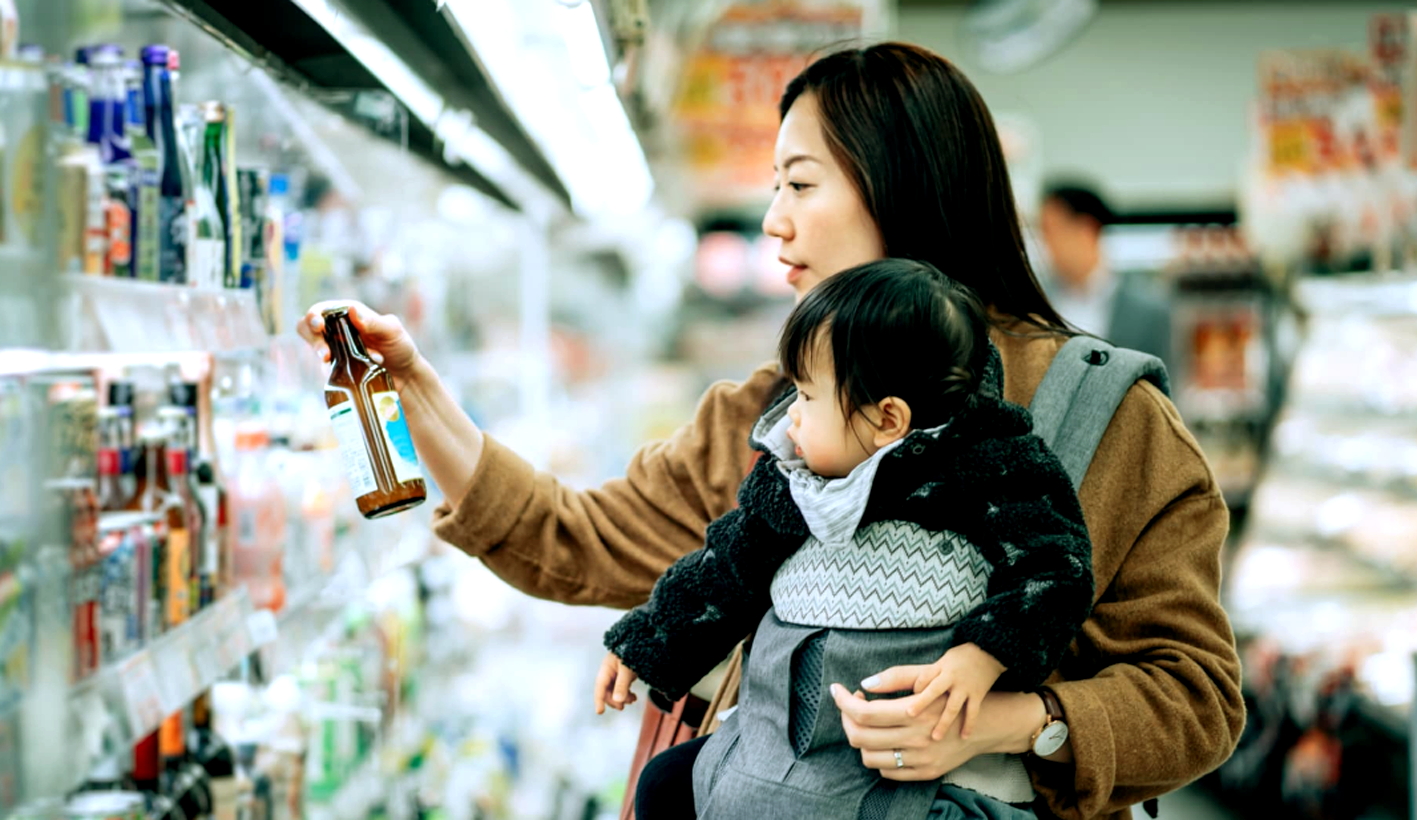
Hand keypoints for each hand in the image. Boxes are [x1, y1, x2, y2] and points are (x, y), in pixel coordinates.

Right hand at [298, 300, 422, 381]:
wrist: (406, 377)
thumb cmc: (400, 347)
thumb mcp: (392, 331)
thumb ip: (373, 322)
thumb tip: (352, 310)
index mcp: (348, 314)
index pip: (321, 310)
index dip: (314, 316)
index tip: (318, 326)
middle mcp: (337, 330)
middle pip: (307, 328)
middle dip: (312, 339)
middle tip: (325, 353)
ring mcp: (335, 350)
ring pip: (316, 351)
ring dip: (329, 358)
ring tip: (345, 364)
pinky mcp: (337, 369)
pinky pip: (327, 371)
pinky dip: (338, 373)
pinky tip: (357, 374)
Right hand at [593, 652, 639, 714]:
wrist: (641, 642)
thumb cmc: (632, 652)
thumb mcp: (627, 669)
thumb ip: (622, 684)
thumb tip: (618, 701)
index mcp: (606, 669)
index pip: (600, 687)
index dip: (599, 700)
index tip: (600, 712)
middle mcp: (609, 672)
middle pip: (606, 691)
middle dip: (613, 701)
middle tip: (623, 707)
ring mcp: (616, 674)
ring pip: (614, 691)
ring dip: (621, 698)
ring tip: (633, 700)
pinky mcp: (623, 675)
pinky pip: (621, 689)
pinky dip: (626, 694)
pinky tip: (633, 697)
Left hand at [831, 668, 1039, 780]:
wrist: (986, 722)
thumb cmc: (952, 693)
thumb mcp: (927, 678)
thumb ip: (896, 679)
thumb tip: (864, 684)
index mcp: (913, 711)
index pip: (864, 713)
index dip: (843, 702)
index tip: (836, 690)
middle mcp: (915, 737)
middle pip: (861, 737)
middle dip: (846, 721)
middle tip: (848, 708)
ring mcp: (921, 758)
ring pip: (869, 758)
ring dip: (859, 741)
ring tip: (863, 725)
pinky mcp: (927, 772)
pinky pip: (888, 772)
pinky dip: (877, 758)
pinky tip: (881, 742)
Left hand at [898, 643, 1004, 739]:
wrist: (987, 653)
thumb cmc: (955, 661)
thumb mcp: (934, 665)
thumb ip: (907, 678)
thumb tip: (871, 685)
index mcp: (937, 668)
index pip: (920, 679)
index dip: (912, 690)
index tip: (900, 705)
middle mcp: (949, 677)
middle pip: (933, 690)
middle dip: (921, 703)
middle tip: (909, 716)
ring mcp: (965, 687)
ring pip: (953, 706)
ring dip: (944, 722)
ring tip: (935, 738)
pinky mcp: (978, 695)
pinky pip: (973, 712)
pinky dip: (969, 725)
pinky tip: (963, 737)